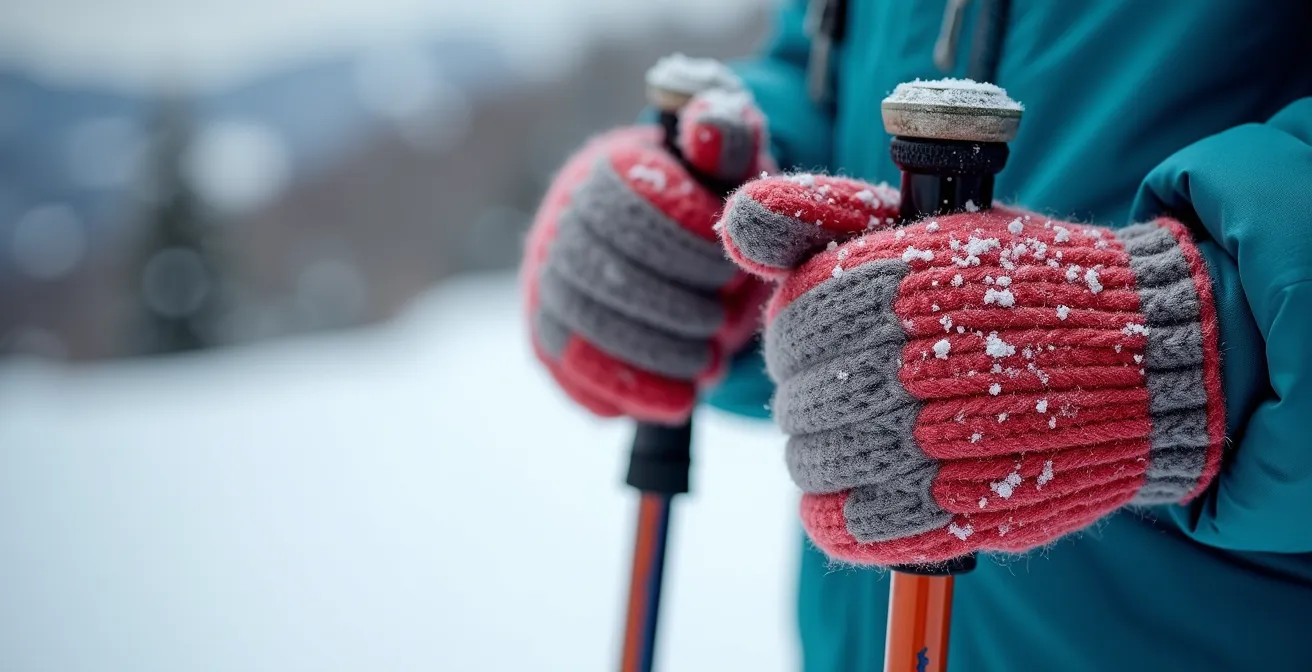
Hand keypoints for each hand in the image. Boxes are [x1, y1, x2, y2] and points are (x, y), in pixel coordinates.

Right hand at [523, 89, 772, 422]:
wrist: (670, 252)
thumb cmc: (707, 201)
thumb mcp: (728, 162)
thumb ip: (726, 135)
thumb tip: (709, 119)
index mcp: (602, 173)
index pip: (632, 211)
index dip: (690, 249)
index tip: (728, 268)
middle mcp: (559, 226)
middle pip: (605, 276)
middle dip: (674, 308)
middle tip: (719, 324)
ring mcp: (544, 286)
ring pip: (586, 330)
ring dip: (658, 354)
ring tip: (706, 363)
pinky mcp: (546, 344)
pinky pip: (575, 377)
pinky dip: (632, 393)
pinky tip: (680, 396)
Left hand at [719, 173, 1225, 565]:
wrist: (1142, 356)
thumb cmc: (1023, 286)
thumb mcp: (929, 224)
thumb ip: (825, 216)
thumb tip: (737, 217)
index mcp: (894, 282)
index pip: (790, 326)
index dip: (799, 338)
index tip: (834, 340)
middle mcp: (907, 360)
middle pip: (796, 400)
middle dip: (813, 397)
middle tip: (856, 393)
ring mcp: (934, 441)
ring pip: (813, 463)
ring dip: (824, 455)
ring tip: (862, 439)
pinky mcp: (957, 511)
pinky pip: (847, 525)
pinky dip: (837, 514)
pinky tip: (860, 492)